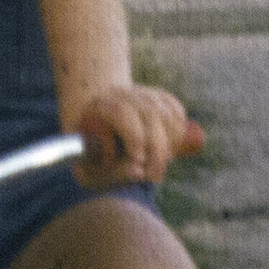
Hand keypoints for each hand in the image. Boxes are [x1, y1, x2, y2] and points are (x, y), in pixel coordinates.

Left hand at [66, 82, 199, 188]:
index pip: (122, 113)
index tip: (139, 160)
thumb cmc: (89, 154)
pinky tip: (171, 148)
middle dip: (157, 148)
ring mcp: (141, 93)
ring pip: (166, 113)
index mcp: (98, 106)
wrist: (92, 125)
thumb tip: (139, 172)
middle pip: (150, 113)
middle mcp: (121, 94)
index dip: (134, 136)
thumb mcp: (89, 166)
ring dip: (171, 142)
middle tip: (154, 176)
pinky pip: (176, 110)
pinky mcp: (157, 96)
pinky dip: (179, 130)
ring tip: (161, 165)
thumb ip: (111, 172)